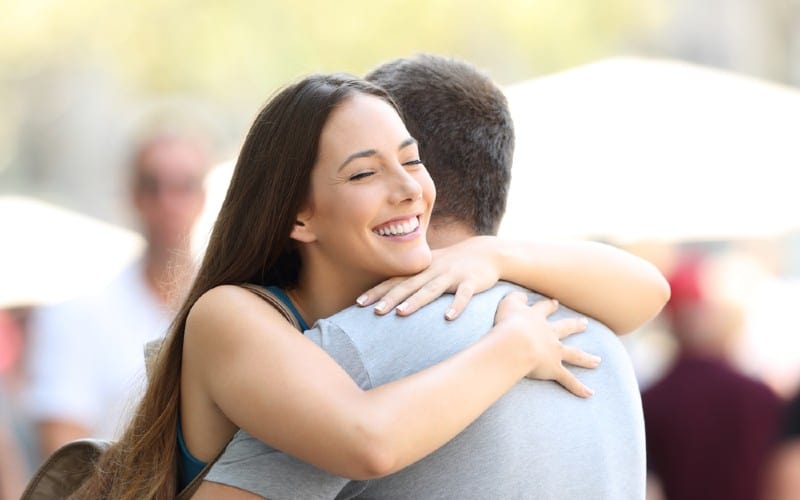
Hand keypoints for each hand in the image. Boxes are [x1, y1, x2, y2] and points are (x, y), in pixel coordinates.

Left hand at [356, 236, 501, 319]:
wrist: (488, 252)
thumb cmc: (454, 264)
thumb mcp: (431, 268)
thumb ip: (412, 280)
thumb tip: (388, 296)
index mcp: (422, 270)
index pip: (395, 281)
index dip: (377, 291)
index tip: (358, 303)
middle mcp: (433, 271)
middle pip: (408, 286)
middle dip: (390, 298)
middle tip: (374, 311)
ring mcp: (452, 275)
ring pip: (431, 289)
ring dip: (416, 301)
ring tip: (401, 313)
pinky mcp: (471, 282)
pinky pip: (463, 295)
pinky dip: (456, 306)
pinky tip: (448, 318)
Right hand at [494, 292, 600, 397]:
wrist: (515, 342)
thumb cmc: (508, 323)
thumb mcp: (508, 304)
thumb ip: (515, 297)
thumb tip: (522, 295)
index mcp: (537, 318)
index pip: (545, 309)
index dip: (549, 306)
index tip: (555, 303)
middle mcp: (550, 334)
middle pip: (565, 328)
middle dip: (575, 326)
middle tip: (585, 324)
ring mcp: (554, 351)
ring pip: (574, 354)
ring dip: (586, 358)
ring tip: (597, 361)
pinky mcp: (554, 368)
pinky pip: (568, 380)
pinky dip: (578, 387)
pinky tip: (589, 394)